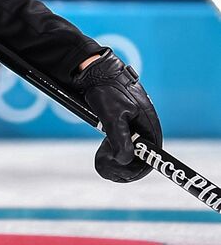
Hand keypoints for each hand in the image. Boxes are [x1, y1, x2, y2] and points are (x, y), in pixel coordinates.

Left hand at [72, 48, 161, 182]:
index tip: (117, 172)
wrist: (94, 73)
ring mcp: (134, 130)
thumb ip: (120, 140)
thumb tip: (125, 160)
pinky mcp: (123, 128)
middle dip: (121, 166)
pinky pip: (121, 148)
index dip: (134, 170)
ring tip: (101, 154)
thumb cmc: (106, 90)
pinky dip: (112, 152)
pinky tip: (103, 148)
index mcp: (150, 127)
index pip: (151, 159)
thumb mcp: (112, 116)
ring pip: (128, 156)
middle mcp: (145, 130)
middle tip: (103, 160)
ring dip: (115, 160)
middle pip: (139, 160)